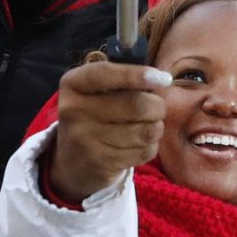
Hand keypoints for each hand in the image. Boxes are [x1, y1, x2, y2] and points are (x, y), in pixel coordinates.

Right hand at [48, 57, 168, 201]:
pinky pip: (145, 151)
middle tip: (157, 107)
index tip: (164, 78)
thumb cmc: (95, 115)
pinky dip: (150, 146)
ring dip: (156, 128)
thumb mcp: (96, 91)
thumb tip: (161, 81)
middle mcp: (74, 111)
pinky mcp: (101, 164)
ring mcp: (86, 139)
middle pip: (137, 105)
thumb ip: (123, 80)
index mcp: (73, 84)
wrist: (73, 160)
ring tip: (146, 126)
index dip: (137, 74)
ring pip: (146, 131)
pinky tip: (137, 144)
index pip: (104, 73)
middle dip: (158, 106)